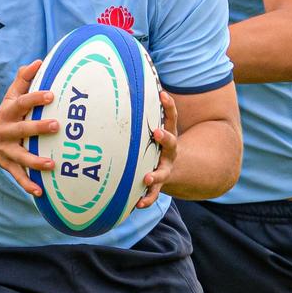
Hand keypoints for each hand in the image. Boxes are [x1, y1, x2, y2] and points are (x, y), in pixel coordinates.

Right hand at [0, 60, 58, 196]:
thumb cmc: (8, 114)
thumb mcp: (11, 96)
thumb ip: (23, 79)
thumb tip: (39, 61)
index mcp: (8, 112)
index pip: (21, 103)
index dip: (35, 98)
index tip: (51, 95)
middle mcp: (6, 131)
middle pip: (22, 130)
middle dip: (38, 128)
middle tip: (57, 125)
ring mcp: (7, 150)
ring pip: (20, 157)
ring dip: (35, 161)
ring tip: (51, 164)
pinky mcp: (8, 166)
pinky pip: (18, 176)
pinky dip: (28, 184)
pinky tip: (40, 191)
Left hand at [136, 90, 176, 208]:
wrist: (174, 169)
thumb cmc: (153, 144)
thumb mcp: (151, 128)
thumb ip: (138, 113)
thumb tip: (117, 86)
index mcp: (166, 135)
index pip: (171, 117)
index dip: (169, 105)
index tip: (163, 94)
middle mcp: (169, 152)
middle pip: (171, 143)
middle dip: (164, 137)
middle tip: (156, 132)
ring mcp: (164, 169)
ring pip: (162, 172)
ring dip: (155, 175)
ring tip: (146, 178)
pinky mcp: (157, 185)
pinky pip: (153, 194)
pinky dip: (146, 199)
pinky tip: (137, 205)